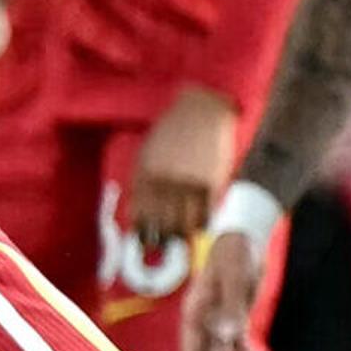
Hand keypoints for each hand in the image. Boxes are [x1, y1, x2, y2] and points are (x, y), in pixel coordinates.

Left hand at [125, 86, 239, 250]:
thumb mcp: (147, 153)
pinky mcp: (211, 183)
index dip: (143, 234)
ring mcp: (188, 184)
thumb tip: (140, 218)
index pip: (140, 217)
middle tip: (168, 240)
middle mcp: (165, 182)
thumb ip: (142, 184)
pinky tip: (201, 220)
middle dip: (164, 238)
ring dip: (184, 233)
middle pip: (162, 226)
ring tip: (185, 232)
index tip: (147, 240)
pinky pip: (206, 216)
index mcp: (145, 174)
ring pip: (185, 226)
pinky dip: (202, 223)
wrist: (202, 110)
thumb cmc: (172, 132)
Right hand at [180, 225, 282, 350]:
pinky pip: (242, 350)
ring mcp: (218, 324)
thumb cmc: (234, 252)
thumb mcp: (235, 276)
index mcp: (196, 312)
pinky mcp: (234, 322)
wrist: (243, 237)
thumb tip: (228, 336)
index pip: (193, 349)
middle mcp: (204, 323)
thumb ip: (232, 306)